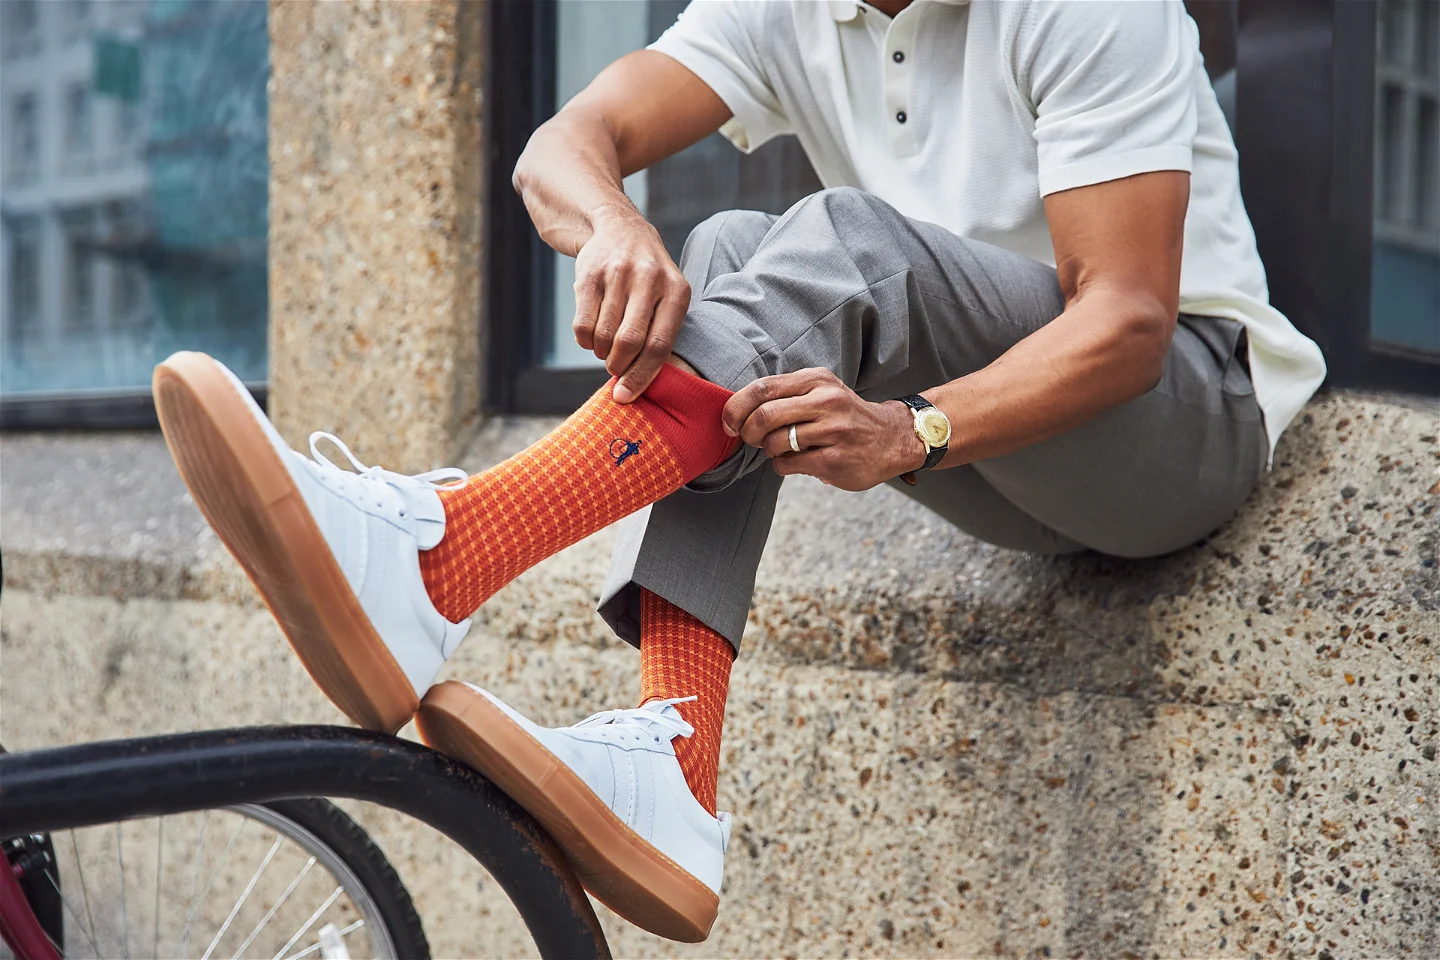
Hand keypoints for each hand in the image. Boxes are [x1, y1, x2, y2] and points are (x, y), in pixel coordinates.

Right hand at [572, 204, 689, 402]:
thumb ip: (661, 334)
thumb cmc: (649, 278)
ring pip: (604, 335)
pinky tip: (592, 336)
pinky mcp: (589, 274)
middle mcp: (649, 278)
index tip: (626, 396)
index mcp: (676, 290)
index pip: (659, 345)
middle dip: (619, 366)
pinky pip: (583, 324)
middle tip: (615, 369)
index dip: (641, 376)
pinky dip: (585, 341)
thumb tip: (638, 386)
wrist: (620, 229)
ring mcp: (618, 273)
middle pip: (629, 342)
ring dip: (601, 353)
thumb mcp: (668, 296)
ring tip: (606, 349)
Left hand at [722, 368, 926, 490]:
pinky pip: (788, 465)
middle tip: (751, 439)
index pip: (763, 388)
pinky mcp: (835, 460)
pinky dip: (782, 465)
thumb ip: (785, 393)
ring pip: (775, 442)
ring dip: (768, 451)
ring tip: (780, 449)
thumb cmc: (845, 415)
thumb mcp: (821, 390)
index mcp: (817, 380)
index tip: (728, 422)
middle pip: (764, 415)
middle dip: (748, 433)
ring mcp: (833, 431)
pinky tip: (796, 461)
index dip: (736, 407)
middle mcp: (826, 401)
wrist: (892, 438)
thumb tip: (737, 409)